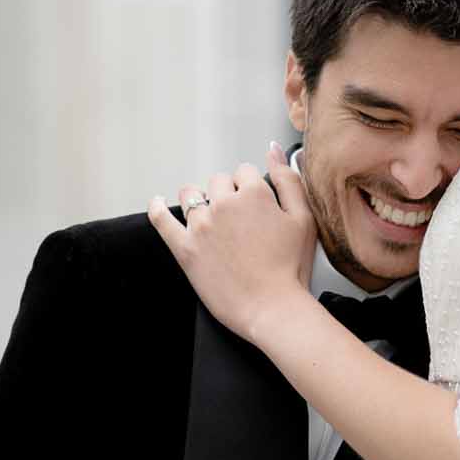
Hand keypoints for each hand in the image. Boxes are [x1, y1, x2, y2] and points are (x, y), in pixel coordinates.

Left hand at [149, 145, 316, 341]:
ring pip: (191, 195)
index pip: (244, 172)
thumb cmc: (290, 270)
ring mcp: (201, 226)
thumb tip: (274, 150)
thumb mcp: (303, 219)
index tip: (254, 204)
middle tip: (239, 220)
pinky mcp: (185, 248)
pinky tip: (157, 203)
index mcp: (253, 194)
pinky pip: (161, 219)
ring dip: (199, 199)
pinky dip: (157, 208)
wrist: (272, 309)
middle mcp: (223, 204)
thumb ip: (288, 180)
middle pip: (218, 181)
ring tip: (209, 217)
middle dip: (227, 194)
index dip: (250, 187)